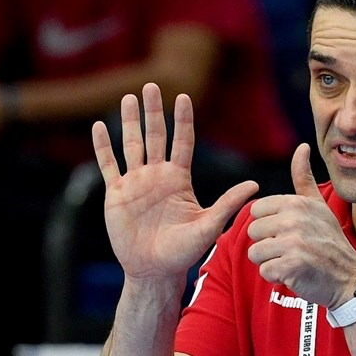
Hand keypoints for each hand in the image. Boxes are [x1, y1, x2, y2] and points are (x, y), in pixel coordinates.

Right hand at [92, 82, 258, 279]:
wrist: (154, 270)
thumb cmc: (183, 251)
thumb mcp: (209, 225)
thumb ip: (229, 203)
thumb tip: (255, 184)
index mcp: (179, 179)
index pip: (182, 142)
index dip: (182, 120)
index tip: (183, 97)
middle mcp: (157, 175)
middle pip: (155, 136)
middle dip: (154, 111)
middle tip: (152, 85)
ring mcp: (135, 183)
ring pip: (132, 144)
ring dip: (129, 122)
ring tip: (129, 97)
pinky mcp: (116, 194)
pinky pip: (108, 165)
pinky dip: (103, 146)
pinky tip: (100, 126)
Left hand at [247, 143, 355, 308]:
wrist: (350, 279)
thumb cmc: (330, 243)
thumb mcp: (319, 206)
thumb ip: (304, 178)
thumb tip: (302, 146)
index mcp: (297, 203)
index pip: (256, 210)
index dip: (268, 225)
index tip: (288, 232)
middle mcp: (295, 219)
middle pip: (252, 232)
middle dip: (267, 244)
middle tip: (292, 250)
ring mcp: (294, 242)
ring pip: (255, 253)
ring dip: (270, 261)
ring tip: (293, 261)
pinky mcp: (292, 266)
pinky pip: (265, 271)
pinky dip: (277, 277)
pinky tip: (295, 274)